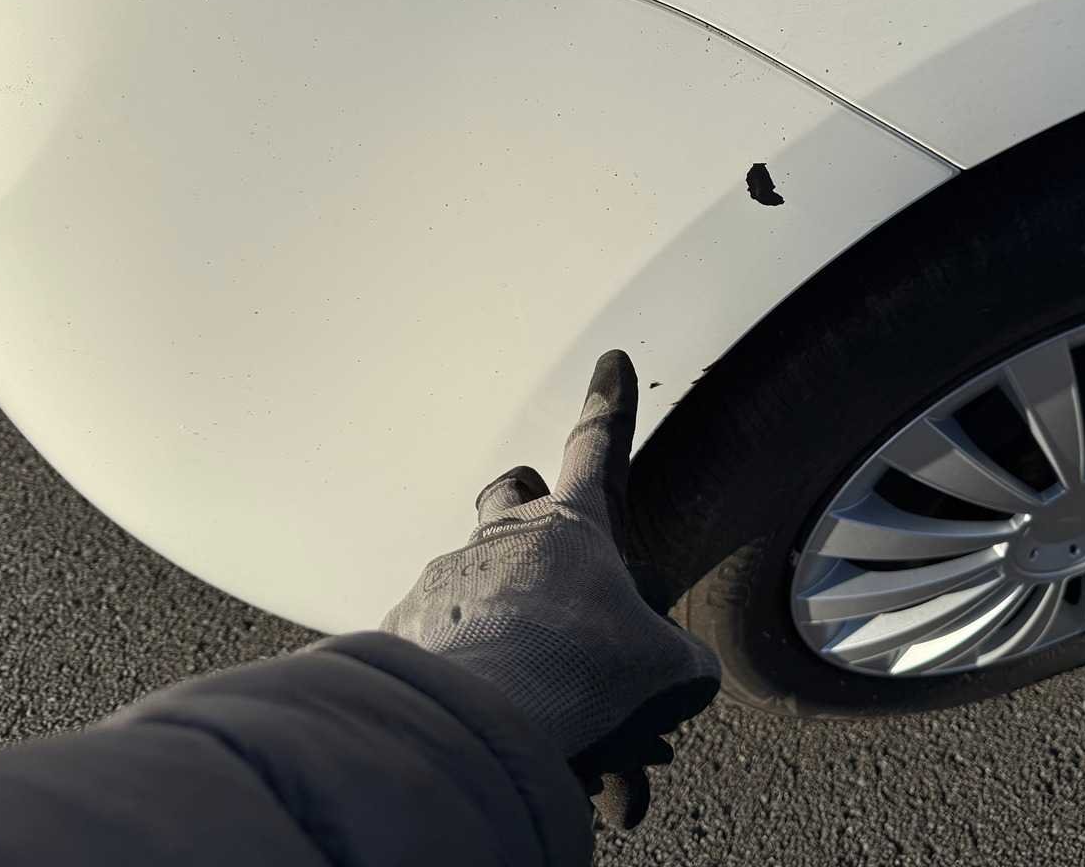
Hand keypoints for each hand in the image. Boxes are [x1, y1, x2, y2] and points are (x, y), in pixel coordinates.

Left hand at [381, 350, 720, 826]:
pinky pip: (432, 637)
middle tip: (545, 545)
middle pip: (510, 491)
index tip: (611, 363)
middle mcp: (504, 539)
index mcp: (573, 529)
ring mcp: (447, 580)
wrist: (485, 721)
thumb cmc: (586, 676)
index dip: (609, 405)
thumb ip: (676, 662)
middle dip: (525, 503)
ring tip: (526, 688)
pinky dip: (458, 668)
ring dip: (498, 617)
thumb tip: (681, 673)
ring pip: (470, 575)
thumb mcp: (668, 672)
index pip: (598, 448)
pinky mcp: (403, 631)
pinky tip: (480, 715)